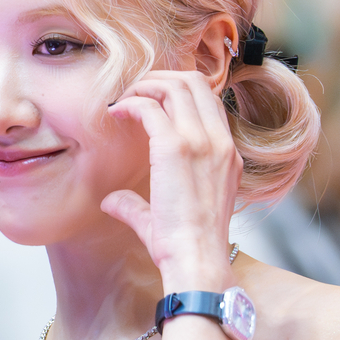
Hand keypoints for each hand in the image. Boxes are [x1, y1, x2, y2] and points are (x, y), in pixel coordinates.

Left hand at [104, 70, 241, 290]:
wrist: (197, 260)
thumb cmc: (186, 246)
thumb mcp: (167, 217)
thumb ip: (138, 204)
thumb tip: (112, 201)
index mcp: (227, 153)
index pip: (208, 101)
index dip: (177, 91)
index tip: (148, 101)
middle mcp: (219, 142)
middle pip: (195, 82)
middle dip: (159, 79)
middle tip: (132, 94)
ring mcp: (202, 142)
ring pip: (177, 86)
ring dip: (144, 86)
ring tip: (122, 100)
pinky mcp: (176, 149)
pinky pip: (151, 108)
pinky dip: (130, 103)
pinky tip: (114, 113)